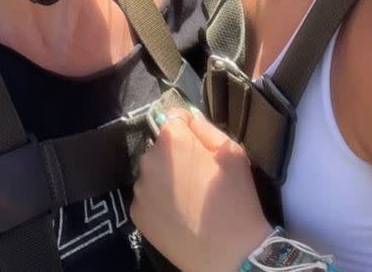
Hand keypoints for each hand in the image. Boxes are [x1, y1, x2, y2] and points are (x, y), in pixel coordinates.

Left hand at [132, 109, 271, 271]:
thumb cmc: (235, 198)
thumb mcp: (231, 152)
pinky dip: (159, 200)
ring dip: (166, 177)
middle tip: (197, 174)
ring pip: (153, 172)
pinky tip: (178, 212)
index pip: (173, 118)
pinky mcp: (136, 214)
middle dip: (176, 154)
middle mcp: (148, 160)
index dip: (188, 128)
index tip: (201, 145)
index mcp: (171, 140)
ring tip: (188, 197)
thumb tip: (189, 118)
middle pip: (161, 146)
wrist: (229, 254)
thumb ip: (207, 128)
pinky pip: (147, 196)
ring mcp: (139, 189)